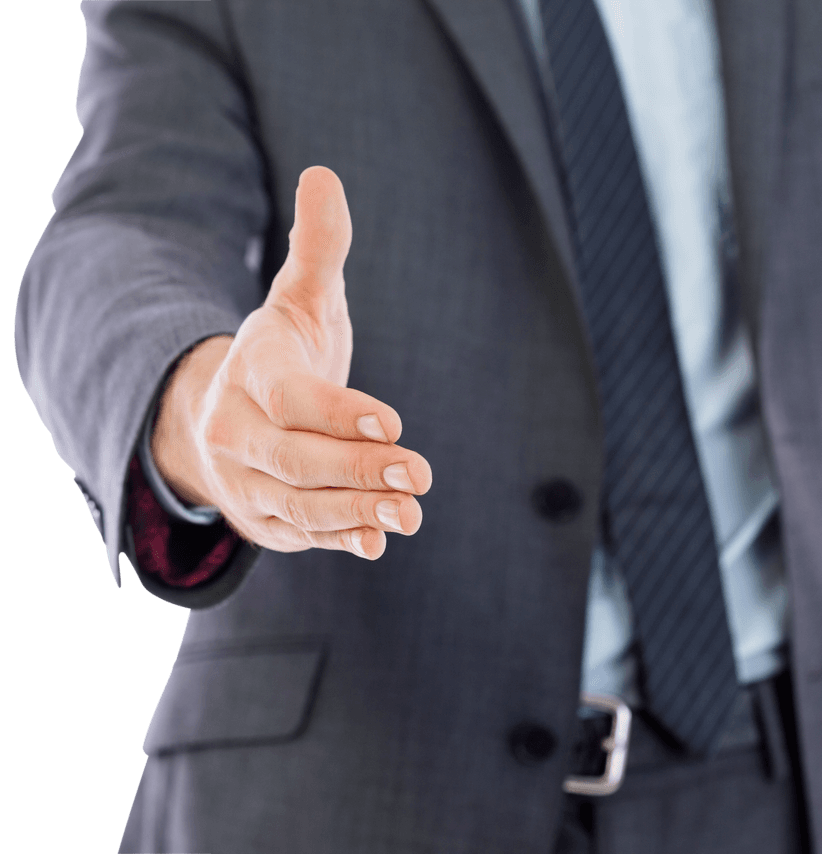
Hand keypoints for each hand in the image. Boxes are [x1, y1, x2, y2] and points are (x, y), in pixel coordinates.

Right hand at [152, 166, 430, 559]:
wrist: (230, 415)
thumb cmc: (282, 352)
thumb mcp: (300, 299)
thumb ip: (319, 248)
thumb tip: (325, 174)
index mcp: (249, 372)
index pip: (288, 398)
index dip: (337, 411)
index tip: (394, 418)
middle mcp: (236, 431)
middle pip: (294, 459)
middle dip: (357, 467)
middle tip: (418, 471)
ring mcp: (247, 481)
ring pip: (298, 505)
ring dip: (356, 511)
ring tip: (411, 512)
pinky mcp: (265, 519)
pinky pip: (301, 536)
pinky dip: (340, 539)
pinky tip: (380, 540)